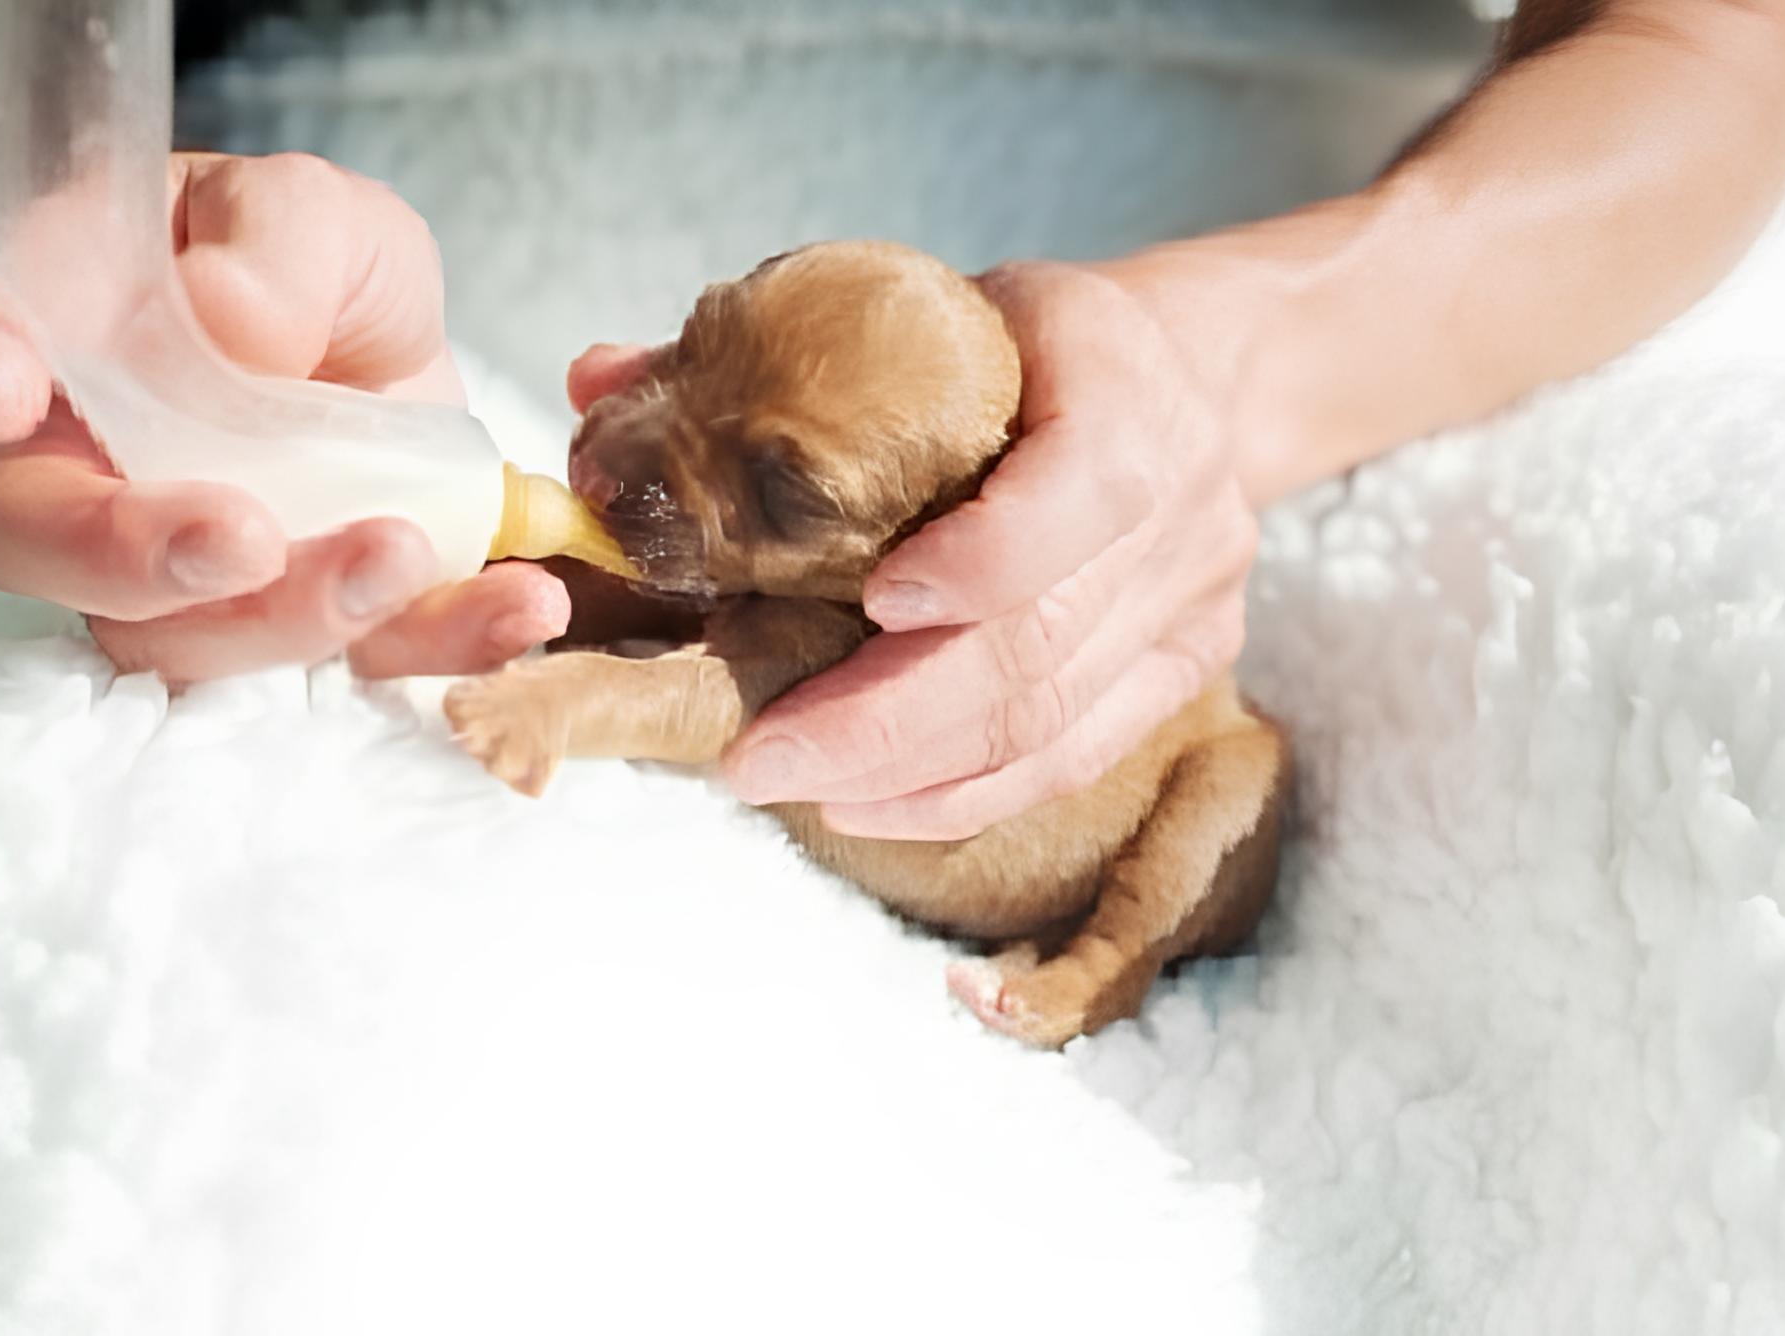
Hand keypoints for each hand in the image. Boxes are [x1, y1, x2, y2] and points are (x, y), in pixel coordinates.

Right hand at [0, 151, 566, 683]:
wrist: (378, 339)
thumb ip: (270, 241)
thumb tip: (231, 317)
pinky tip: (522, 608)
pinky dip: (444, 642)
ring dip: (299, 614)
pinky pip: (358, 660)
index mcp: (64, 340)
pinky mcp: (313, 618)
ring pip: (191, 638)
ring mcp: (191, 571)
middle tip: (246, 536)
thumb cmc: (298, 260)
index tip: (3, 387)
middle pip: (52, 547)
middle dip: (141, 557)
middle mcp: (94, 475)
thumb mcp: (308, 210)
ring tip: (407, 554)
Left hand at [718, 261, 1257, 839]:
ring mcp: (1193, 604)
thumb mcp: (928, 303)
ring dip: (911, 771)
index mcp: (1127, 392)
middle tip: (761, 755)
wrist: (1188, 376)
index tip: (878, 600)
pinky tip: (865, 806)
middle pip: (1043, 643)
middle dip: (891, 717)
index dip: (987, 559)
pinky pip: (1072, 757)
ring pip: (1053, 721)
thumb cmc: (1027, 339)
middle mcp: (1183, 510)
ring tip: (791, 785)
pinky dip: (964, 795)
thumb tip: (591, 383)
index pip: (1084, 490)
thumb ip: (767, 343)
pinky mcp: (1180, 670)